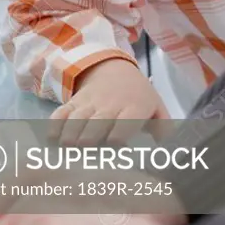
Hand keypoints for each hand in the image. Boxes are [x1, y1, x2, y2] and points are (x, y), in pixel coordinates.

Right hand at [48, 58, 170, 144]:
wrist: (113, 69)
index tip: (113, 151)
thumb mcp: (156, 109)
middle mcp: (111, 104)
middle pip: (97, 124)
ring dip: (71, 136)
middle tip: (85, 154)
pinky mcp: (74, 101)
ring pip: (77, 119)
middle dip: (89, 140)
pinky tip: (53, 140)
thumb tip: (172, 155)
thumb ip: (165, 131)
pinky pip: (60, 113)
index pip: (124, 125)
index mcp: (135, 108)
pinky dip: (55, 126)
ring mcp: (90, 102)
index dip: (117, 139)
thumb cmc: (138, 97)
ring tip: (68, 151)